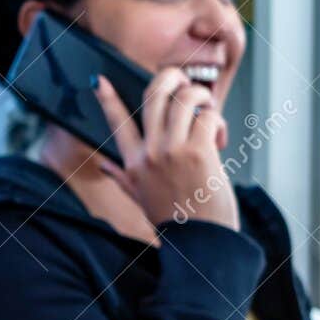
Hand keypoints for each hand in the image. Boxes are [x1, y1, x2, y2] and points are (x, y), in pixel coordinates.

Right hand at [92, 68, 238, 230]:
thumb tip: (103, 165)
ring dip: (200, 95)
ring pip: (184, 98)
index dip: (106, 98)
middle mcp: (149, 153)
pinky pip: (207, 116)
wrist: (200, 242)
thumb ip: (121, 177)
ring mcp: (173, 150)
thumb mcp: (140, 198)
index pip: (115, 121)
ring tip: (207, 108)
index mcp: (132, 163)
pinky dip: (217, 119)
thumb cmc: (175, 219)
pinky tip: (220, 136)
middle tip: (184, 83)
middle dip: (172, 77)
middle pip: (153, 94)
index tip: (99, 80)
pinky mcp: (199, 152)